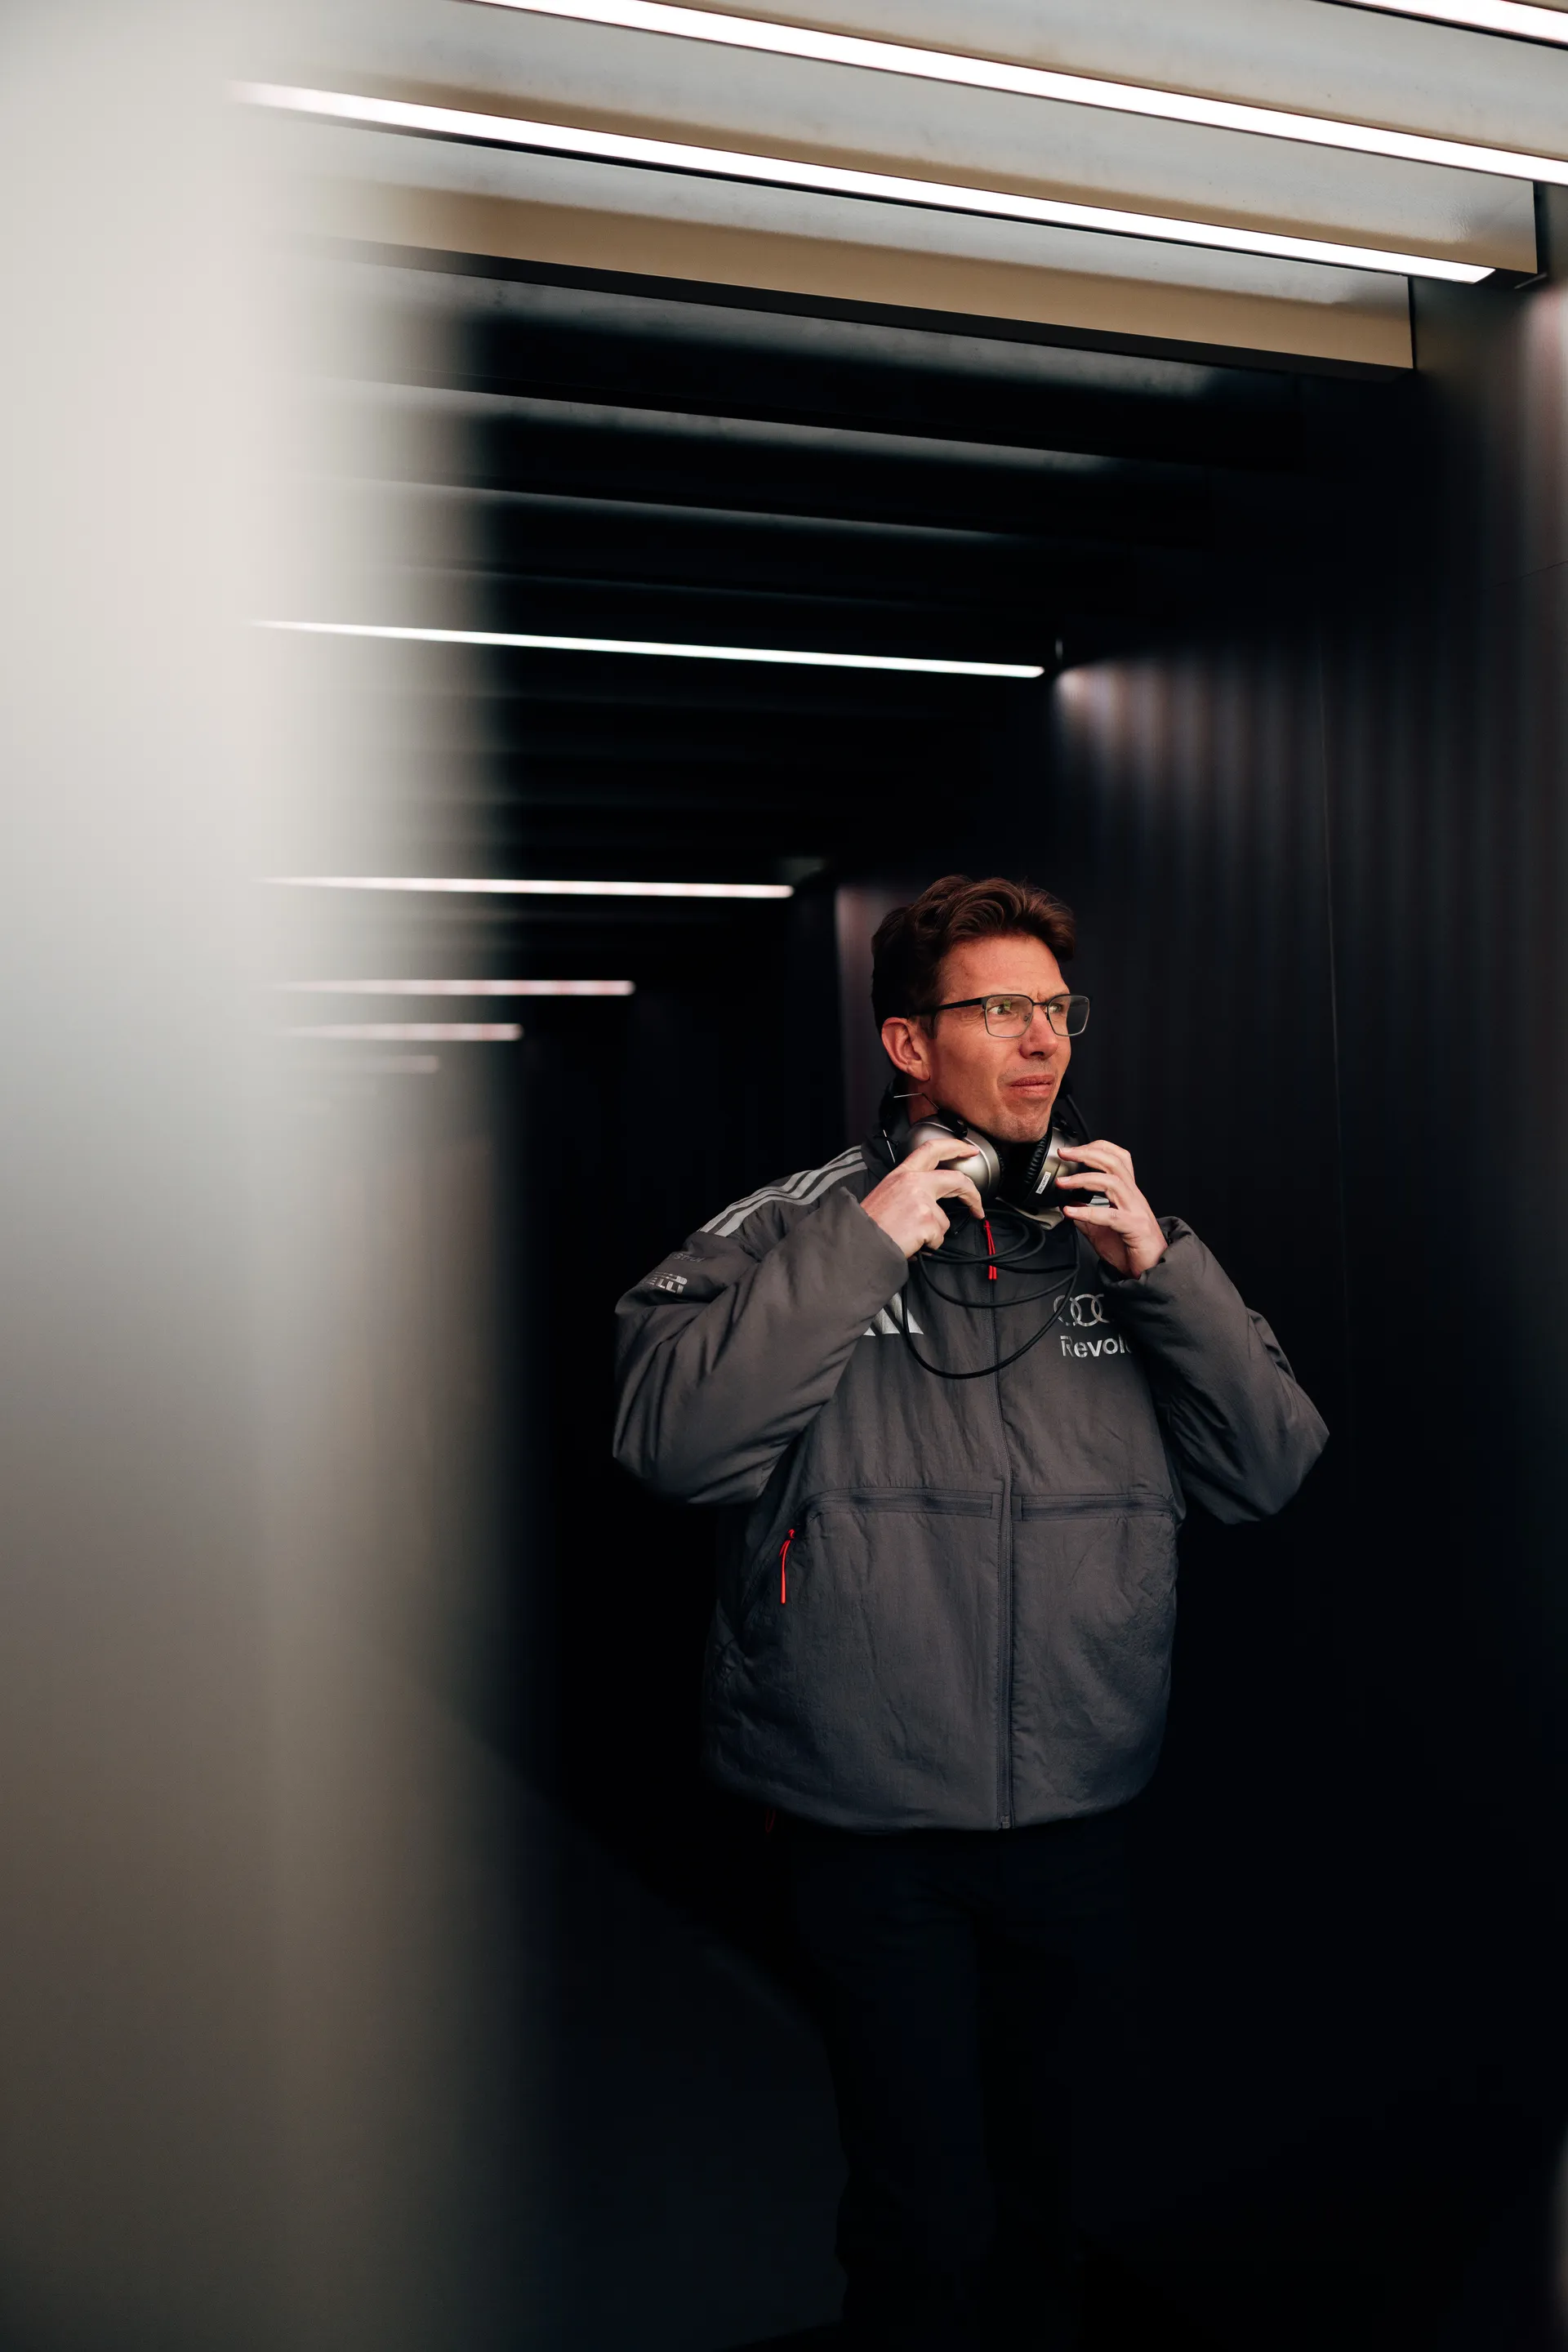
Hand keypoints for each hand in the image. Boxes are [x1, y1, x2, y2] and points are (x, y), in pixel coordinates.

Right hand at [860, 1137, 985, 1259]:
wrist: (860, 1242)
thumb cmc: (871, 1223)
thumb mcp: (887, 1194)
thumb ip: (910, 1189)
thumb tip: (930, 1200)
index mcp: (902, 1174)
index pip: (932, 1149)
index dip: (955, 1147)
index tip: (969, 1151)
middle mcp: (913, 1182)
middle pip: (956, 1180)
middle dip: (973, 1194)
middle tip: (977, 1205)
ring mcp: (922, 1200)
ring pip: (945, 1219)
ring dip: (933, 1233)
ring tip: (913, 1236)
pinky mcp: (927, 1219)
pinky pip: (939, 1237)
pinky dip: (929, 1245)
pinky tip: (912, 1242)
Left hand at [1056, 1140, 1166, 1276]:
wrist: (1152, 1270)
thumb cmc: (1132, 1250)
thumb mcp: (1102, 1231)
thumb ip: (1087, 1218)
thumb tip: (1069, 1207)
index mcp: (1128, 1193)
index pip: (1118, 1158)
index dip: (1096, 1148)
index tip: (1072, 1150)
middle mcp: (1133, 1196)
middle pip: (1114, 1162)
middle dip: (1087, 1153)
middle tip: (1064, 1153)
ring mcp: (1136, 1210)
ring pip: (1112, 1182)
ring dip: (1083, 1178)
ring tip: (1062, 1182)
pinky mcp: (1135, 1227)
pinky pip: (1110, 1215)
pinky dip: (1087, 1212)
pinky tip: (1070, 1212)